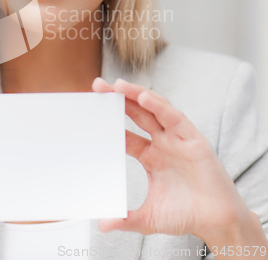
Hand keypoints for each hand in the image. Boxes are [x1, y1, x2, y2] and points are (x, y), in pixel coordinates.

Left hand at [92, 77, 250, 240]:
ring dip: (137, 94)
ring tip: (119, 85)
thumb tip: (103, 225)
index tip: (92, 109)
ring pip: (154, 109)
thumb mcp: (149, 217)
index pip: (125, 131)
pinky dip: (159, 106)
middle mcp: (162, 142)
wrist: (218, 223)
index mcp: (149, 155)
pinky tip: (144, 97)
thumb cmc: (186, 214)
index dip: (110, 119)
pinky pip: (175, 118)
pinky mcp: (193, 140)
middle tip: (98, 85)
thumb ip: (126, 218)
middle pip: (137, 112)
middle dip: (119, 97)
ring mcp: (177, 139)